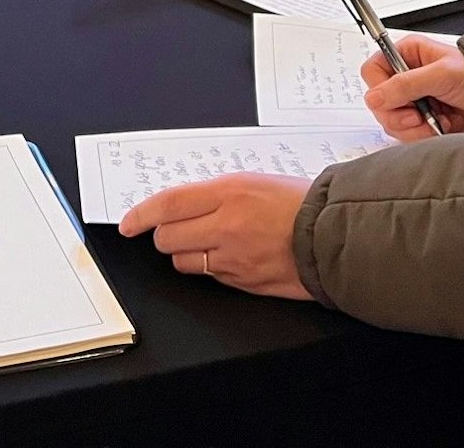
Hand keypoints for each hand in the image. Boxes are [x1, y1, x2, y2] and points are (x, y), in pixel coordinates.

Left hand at [118, 173, 313, 300]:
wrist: (335, 235)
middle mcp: (225, 225)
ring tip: (208, 242)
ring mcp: (232, 258)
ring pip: (184, 261)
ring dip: (187, 253)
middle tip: (175, 229)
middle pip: (168, 238)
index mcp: (229, 192)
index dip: (141, 215)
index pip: (168, 205)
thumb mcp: (258, 181)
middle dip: (165, 235)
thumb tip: (188, 203)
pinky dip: (211, 267)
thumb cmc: (303, 203)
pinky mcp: (242, 282)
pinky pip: (210, 276)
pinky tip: (230, 255)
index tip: (128, 222)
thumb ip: (220, 192)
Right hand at [361, 34, 463, 140]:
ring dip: (412, 128)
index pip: (372, 71)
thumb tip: (375, 97)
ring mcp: (409, 101)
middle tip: (419, 115)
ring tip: (435, 120)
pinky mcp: (417, 120)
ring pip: (390, 121)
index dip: (380, 88)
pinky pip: (404, 134)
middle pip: (378, 101)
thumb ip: (406, 85)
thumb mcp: (441, 74)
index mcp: (405, 55)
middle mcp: (403, 77)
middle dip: (399, 114)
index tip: (400, 99)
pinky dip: (420, 135)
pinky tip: (438, 127)